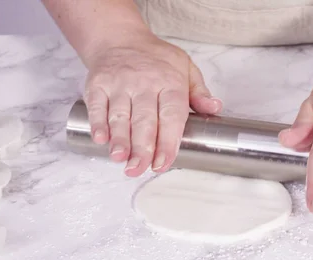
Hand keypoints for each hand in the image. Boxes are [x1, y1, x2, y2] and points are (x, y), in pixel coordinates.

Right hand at [83, 33, 221, 176]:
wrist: (121, 38)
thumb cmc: (157, 60)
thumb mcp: (186, 69)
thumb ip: (199, 92)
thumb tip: (215, 108)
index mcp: (170, 82)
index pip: (171, 115)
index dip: (168, 141)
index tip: (164, 162)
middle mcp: (144, 83)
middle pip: (144, 120)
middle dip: (142, 147)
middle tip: (140, 168)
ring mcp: (119, 83)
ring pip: (120, 116)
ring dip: (120, 140)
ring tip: (121, 160)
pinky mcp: (98, 84)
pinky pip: (97, 106)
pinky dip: (98, 123)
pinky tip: (101, 140)